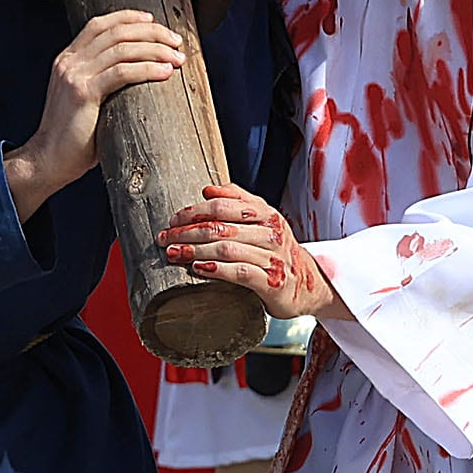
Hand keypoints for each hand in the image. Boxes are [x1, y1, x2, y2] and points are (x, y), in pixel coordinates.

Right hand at [7, 8, 185, 212]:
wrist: (47, 160)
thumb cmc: (73, 137)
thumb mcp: (85, 100)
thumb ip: (102, 84)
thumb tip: (139, 77)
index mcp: (68, 59)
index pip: (99, 24)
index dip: (128, 17)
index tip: (153, 21)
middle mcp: (69, 62)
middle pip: (116, 32)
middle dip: (151, 32)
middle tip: (176, 42)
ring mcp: (74, 75)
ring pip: (122, 48)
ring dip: (155, 50)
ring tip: (177, 58)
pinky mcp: (83, 93)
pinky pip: (121, 73)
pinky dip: (147, 69)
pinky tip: (165, 73)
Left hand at [163, 182, 338, 319]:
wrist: (307, 284)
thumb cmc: (275, 251)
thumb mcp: (263, 220)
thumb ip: (238, 200)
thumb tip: (208, 188)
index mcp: (266, 213)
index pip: (222, 205)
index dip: (193, 211)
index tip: (172, 220)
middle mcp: (270, 233)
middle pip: (220, 227)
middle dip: (186, 232)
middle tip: (165, 239)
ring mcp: (272, 258)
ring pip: (226, 249)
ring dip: (195, 251)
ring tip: (174, 254)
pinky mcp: (272, 282)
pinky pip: (240, 273)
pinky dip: (216, 269)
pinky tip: (198, 268)